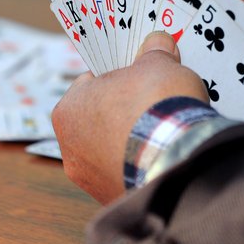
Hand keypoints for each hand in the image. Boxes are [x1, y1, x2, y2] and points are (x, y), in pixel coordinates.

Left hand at [52, 32, 208, 203]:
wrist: (176, 159)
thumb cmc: (154, 107)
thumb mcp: (158, 65)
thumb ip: (154, 53)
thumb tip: (158, 44)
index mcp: (67, 110)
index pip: (90, 84)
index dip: (118, 75)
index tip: (139, 73)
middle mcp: (71, 150)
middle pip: (101, 118)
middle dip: (126, 109)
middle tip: (154, 98)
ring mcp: (92, 181)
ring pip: (114, 150)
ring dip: (135, 140)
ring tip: (165, 127)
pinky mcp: (116, 199)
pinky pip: (130, 172)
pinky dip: (145, 163)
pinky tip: (166, 151)